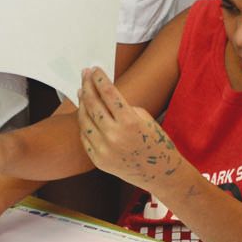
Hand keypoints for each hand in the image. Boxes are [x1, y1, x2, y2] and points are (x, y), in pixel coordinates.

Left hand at [75, 68, 185, 189]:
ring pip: (84, 120)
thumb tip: (102, 95)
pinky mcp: (98, 160)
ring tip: (82, 91)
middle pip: (93, 103)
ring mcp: (104, 149)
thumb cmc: (155, 142)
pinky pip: (85, 137)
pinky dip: (84, 123)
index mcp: (129, 122)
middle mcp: (114, 135)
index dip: (99, 78)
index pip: (108, 93)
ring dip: (82, 103)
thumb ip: (122, 107)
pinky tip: (84, 112)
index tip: (94, 69)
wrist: (159, 173)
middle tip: (84, 74)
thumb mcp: (144, 118)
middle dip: (87, 85)